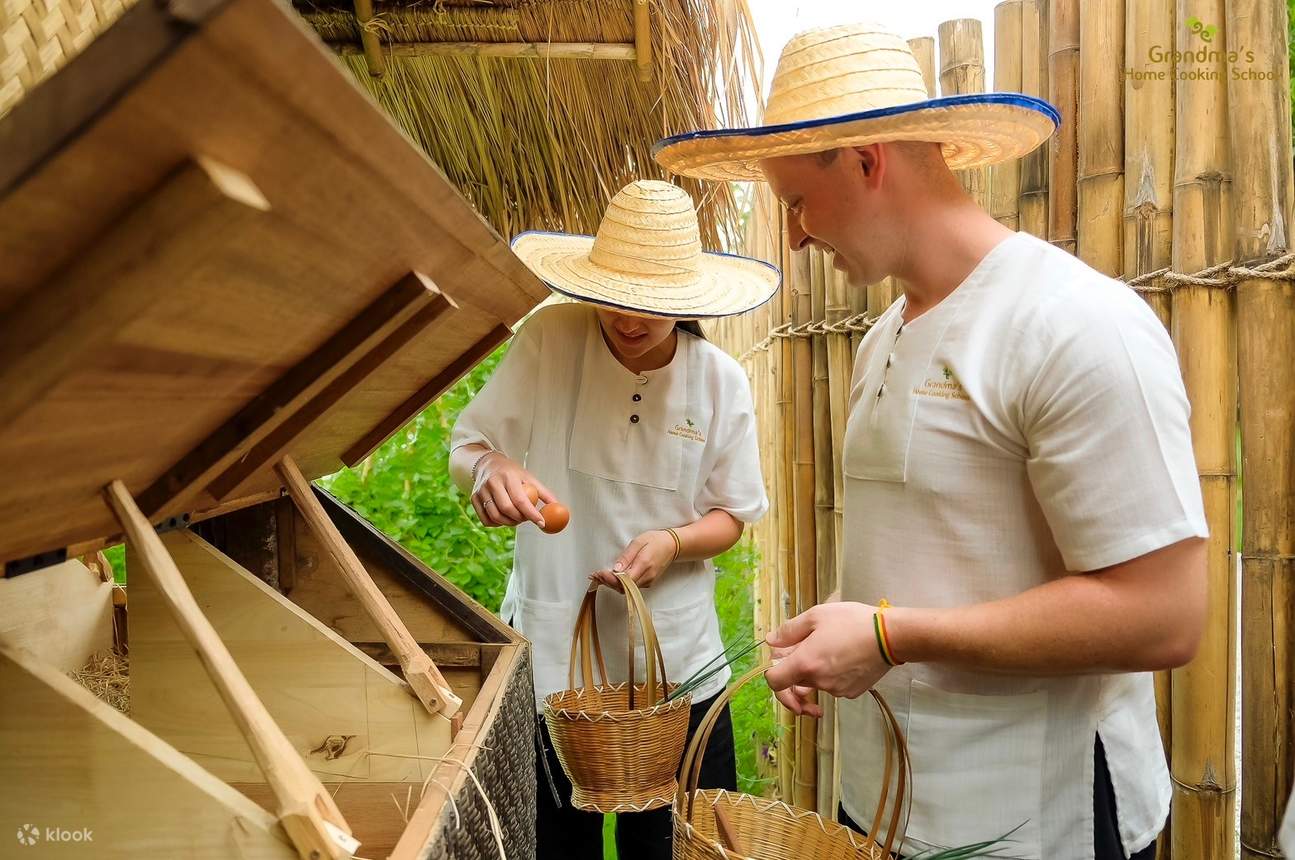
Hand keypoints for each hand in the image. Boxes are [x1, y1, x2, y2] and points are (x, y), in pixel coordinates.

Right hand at [471, 452, 555, 528]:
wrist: (487, 464)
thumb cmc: (511, 472)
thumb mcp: (528, 477)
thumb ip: (543, 492)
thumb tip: (558, 507)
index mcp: (508, 476)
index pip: (520, 499)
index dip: (532, 514)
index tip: (541, 523)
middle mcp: (493, 483)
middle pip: (507, 509)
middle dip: (520, 519)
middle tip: (527, 519)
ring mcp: (481, 491)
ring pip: (495, 516)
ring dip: (509, 523)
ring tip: (517, 518)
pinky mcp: (473, 498)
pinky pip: (486, 520)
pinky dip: (497, 524)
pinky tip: (504, 518)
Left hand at [590, 530, 677, 589]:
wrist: (672, 545)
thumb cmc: (655, 540)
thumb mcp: (638, 542)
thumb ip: (627, 556)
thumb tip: (616, 569)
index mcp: (644, 565)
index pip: (624, 580)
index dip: (609, 579)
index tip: (598, 573)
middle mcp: (647, 577)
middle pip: (624, 587)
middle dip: (608, 582)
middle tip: (595, 575)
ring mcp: (648, 582)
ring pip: (627, 589)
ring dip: (612, 584)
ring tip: (599, 576)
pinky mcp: (648, 583)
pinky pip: (631, 587)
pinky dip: (619, 584)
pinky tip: (611, 577)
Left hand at [764, 602, 890, 714]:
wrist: (890, 636)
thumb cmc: (853, 622)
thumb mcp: (816, 616)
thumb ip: (789, 630)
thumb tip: (771, 641)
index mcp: (805, 663)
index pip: (774, 682)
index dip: (772, 672)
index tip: (780, 661)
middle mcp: (819, 681)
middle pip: (795, 683)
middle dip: (796, 668)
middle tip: (805, 650)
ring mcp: (836, 690)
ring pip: (815, 683)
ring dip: (816, 670)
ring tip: (830, 646)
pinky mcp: (852, 693)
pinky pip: (833, 686)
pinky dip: (833, 675)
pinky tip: (844, 656)